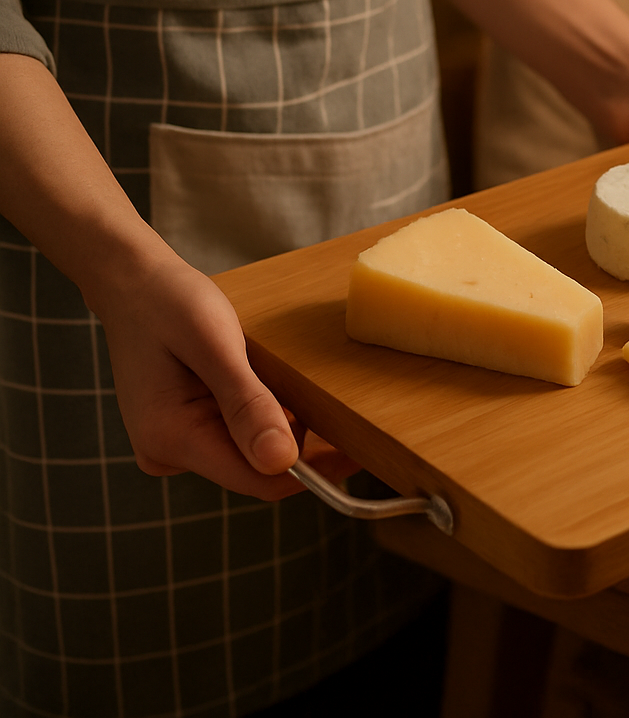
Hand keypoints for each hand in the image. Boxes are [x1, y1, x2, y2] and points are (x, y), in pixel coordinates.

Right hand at [91, 248, 319, 499]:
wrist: (132, 284)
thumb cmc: (170, 303)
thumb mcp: (215, 344)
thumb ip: (246, 403)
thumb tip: (281, 462)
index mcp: (171, 438)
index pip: (259, 480)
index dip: (313, 473)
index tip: (360, 450)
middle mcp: (168, 453)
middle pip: (257, 469)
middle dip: (299, 445)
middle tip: (333, 402)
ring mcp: (174, 445)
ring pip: (250, 453)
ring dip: (281, 425)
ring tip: (289, 382)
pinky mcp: (184, 432)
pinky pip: (237, 437)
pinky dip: (263, 416)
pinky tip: (267, 384)